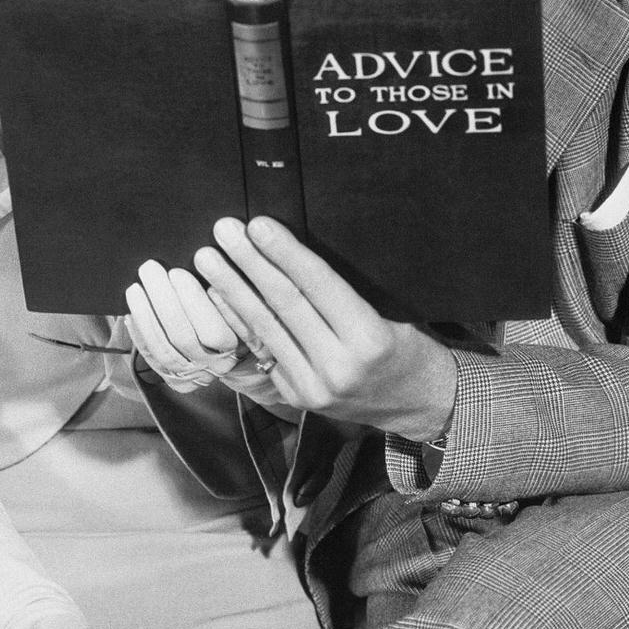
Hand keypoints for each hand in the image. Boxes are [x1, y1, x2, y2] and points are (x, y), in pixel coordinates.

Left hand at [126, 261, 282, 405]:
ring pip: (163, 349)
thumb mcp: (245, 306)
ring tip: (136, 287)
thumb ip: (231, 291)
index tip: (177, 272)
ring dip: (146, 315)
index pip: (214, 331)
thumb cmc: (237, 316)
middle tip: (150, 268)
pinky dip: (139, 334)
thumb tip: (207, 262)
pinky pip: (151, 357)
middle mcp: (215, 365)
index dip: (193, 302)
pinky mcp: (173, 378)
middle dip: (163, 300)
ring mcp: (192, 374)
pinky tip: (130, 312)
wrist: (232, 353)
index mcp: (237, 347)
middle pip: (183, 337)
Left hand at [194, 217, 457, 438]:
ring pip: (266, 328)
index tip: (257, 224)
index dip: (284, 252)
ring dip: (232, 290)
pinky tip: (217, 296)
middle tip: (224, 231)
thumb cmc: (407, 346)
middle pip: (285, 304)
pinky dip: (237, 321)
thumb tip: (288, 252)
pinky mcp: (297, 397)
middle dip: (249, 263)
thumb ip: (342, 293)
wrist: (419, 404)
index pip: (317, 286)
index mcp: (369, 338)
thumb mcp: (390, 314)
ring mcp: (314, 387)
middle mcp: (338, 366)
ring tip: (208, 260)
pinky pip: (262, 350)